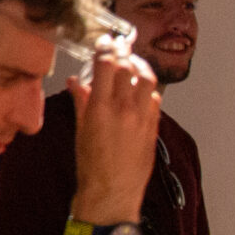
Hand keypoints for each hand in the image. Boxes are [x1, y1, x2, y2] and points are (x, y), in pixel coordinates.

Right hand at [67, 48, 159, 224]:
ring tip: (135, 65)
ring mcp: (143, 118)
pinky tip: (143, 90)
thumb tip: (77, 82)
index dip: (108, 49)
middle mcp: (124, 109)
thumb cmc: (92, 166)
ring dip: (142, 68)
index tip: (106, 42)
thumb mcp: (79, 130)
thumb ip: (81, 102)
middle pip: (130, 68)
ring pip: (149, 81)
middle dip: (126, 54)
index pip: (108, 65)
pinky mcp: (154, 128)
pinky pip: (157, 100)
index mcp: (101, 108)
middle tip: (122, 48)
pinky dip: (150, 90)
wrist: (111, 192)